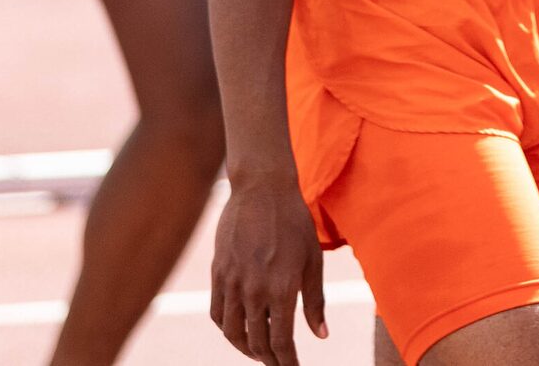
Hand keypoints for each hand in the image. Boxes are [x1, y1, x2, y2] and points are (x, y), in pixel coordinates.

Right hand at [210, 173, 327, 363]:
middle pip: (256, 342)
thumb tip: (321, 335)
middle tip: (278, 363)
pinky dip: (227, 328)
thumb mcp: (313, 261)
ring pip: (231, 332)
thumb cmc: (295, 223)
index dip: (286, 362)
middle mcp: (253, 290)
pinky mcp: (217, 273)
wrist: (262, 190)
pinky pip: (216, 312)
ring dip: (245, 348)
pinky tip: (239, 329)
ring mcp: (231, 282)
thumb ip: (315, 301)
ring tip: (259, 351)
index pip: (280, 341)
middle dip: (269, 359)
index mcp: (281, 288)